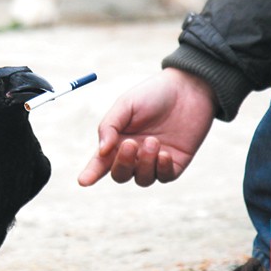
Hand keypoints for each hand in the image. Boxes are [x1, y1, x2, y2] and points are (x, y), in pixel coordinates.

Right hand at [78, 68, 216, 186]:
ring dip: (144, 163)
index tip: (82, 181)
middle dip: (122, 164)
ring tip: (153, 140)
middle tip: (131, 143)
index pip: (100, 162)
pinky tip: (164, 153)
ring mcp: (154, 161)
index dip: (90, 173)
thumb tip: (100, 152)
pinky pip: (164, 177)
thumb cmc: (153, 94)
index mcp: (117, 141)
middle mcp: (134, 155)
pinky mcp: (175, 163)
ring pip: (142, 179)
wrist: (188, 88)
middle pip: (120, 174)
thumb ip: (110, 126)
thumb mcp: (126, 104)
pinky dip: (161, 168)